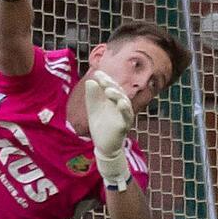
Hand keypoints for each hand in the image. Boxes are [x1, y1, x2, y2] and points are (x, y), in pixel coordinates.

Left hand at [83, 70, 134, 184]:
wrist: (103, 145)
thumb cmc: (100, 125)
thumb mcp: (93, 109)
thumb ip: (92, 96)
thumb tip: (90, 81)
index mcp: (112, 100)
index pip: (110, 86)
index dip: (105, 79)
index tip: (97, 73)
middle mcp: (120, 105)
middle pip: (118, 91)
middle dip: (110, 84)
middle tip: (102, 79)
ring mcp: (123, 114)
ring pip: (124, 101)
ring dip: (117, 94)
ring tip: (108, 90)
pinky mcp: (124, 125)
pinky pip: (127, 116)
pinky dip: (124, 109)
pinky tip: (120, 102)